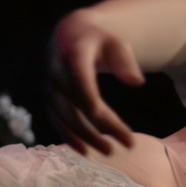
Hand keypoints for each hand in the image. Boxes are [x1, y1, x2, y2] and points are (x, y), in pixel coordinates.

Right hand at [46, 10, 143, 152]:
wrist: (69, 35)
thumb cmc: (98, 40)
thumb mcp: (115, 42)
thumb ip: (125, 60)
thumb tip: (136, 82)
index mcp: (74, 54)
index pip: (83, 84)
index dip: (99, 110)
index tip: (120, 128)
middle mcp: (56, 72)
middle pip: (75, 105)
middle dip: (99, 128)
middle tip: (126, 144)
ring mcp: (50, 87)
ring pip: (64, 117)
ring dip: (85, 137)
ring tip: (109, 151)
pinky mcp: (49, 99)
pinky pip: (56, 121)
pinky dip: (69, 138)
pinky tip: (85, 151)